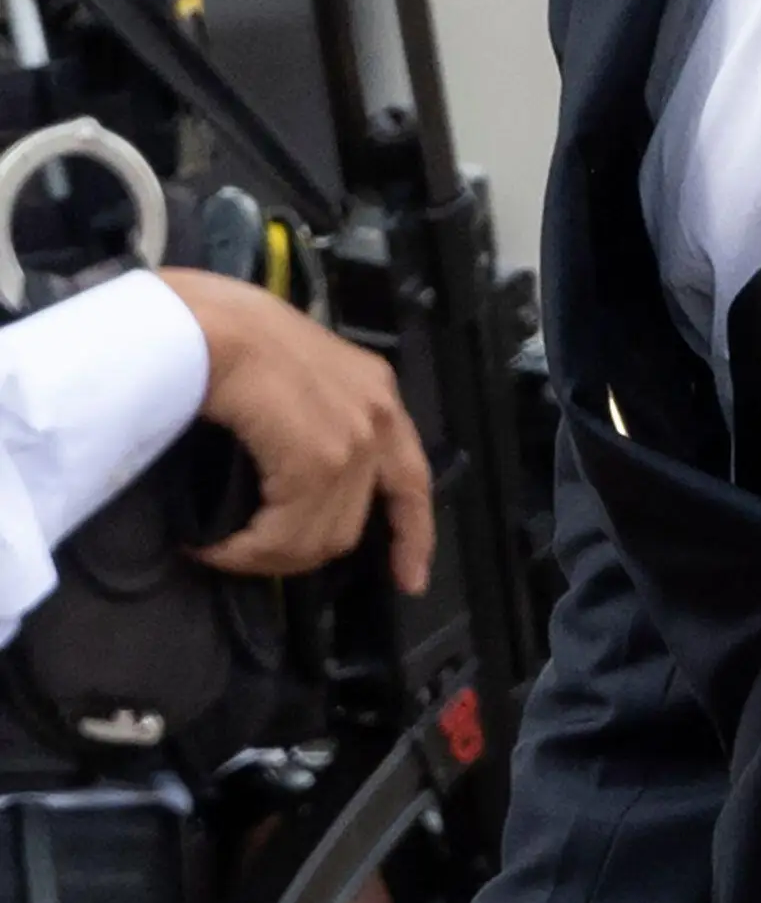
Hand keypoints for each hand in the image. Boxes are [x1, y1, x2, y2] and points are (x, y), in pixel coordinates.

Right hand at [154, 268, 433, 591]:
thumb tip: (294, 484)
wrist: (206, 322)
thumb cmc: (232, 335)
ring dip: (263, 556)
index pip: (411, 480)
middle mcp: (377, 416)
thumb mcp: (294, 374)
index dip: (412, 535)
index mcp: (376, 392)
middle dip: (298, 552)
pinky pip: (284, 535)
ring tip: (222, 547)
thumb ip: (314, 418)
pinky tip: (211, 545)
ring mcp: (353, 439)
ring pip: (317, 539)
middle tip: (249, 553)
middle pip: (351, 525)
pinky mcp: (319, 460)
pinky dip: (243, 552)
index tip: (411, 580)